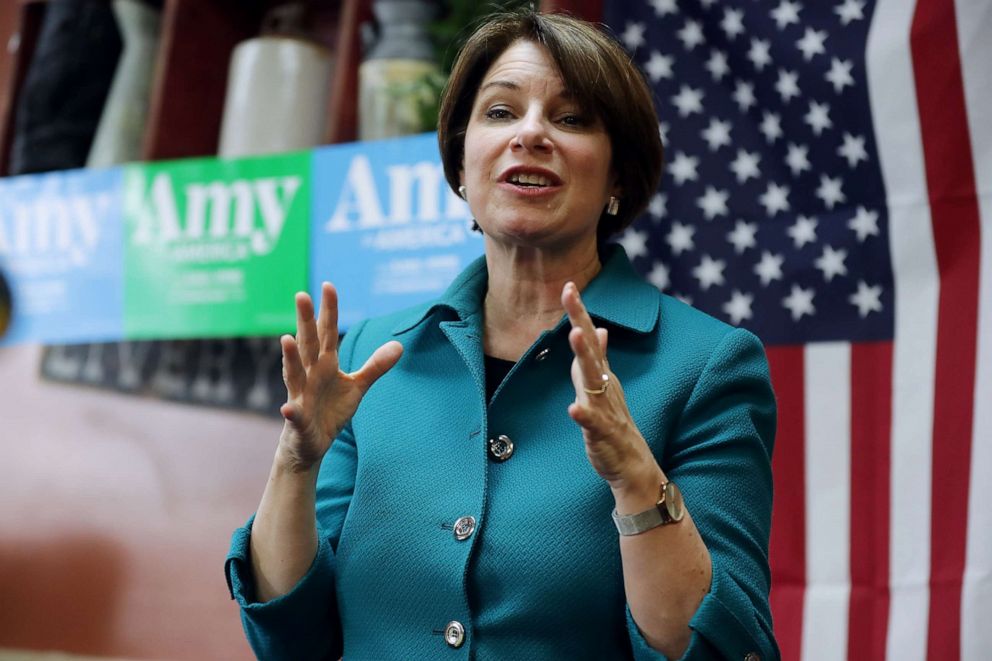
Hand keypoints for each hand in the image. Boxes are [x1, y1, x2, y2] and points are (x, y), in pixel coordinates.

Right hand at [277, 282, 402, 471]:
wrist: (310, 443)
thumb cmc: (330, 410)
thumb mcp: (357, 387)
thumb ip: (375, 366)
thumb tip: (399, 345)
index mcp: (325, 364)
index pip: (327, 332)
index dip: (329, 310)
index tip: (329, 286)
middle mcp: (309, 374)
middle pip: (308, 344)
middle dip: (305, 321)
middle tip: (301, 295)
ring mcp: (300, 395)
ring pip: (293, 374)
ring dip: (290, 358)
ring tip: (287, 339)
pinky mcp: (298, 420)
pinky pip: (294, 415)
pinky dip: (291, 412)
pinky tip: (287, 409)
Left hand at [562, 282, 655, 488]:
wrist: (632, 463)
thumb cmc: (615, 423)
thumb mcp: (606, 386)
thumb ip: (600, 359)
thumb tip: (601, 330)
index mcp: (602, 374)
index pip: (590, 337)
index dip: (579, 312)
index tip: (568, 285)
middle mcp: (605, 385)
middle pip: (591, 348)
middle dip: (580, 320)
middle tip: (570, 294)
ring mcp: (605, 407)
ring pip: (593, 379)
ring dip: (584, 357)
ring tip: (574, 335)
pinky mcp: (602, 432)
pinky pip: (592, 422)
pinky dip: (584, 414)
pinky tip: (573, 407)